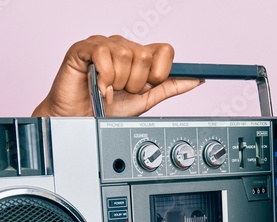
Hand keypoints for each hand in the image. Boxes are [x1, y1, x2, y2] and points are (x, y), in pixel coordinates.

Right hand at [32, 35, 202, 116]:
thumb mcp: (145, 100)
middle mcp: (122, 45)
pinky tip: (98, 85)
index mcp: (138, 55)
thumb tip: (196, 79)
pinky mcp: (84, 48)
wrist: (80, 122)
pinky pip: (104, 53)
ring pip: (126, 54)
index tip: (149, 85)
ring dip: (118, 81)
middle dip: (136, 82)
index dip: (160, 72)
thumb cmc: (107, 109)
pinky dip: (104, 76)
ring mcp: (103, 44)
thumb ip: (169, 87)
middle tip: (122, 91)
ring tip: (108, 89)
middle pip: (145, 55)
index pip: (164, 50)